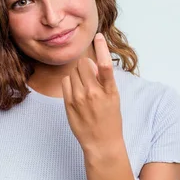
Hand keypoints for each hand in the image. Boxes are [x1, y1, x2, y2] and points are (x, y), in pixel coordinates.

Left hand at [61, 33, 123, 154]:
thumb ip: (102, 80)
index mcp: (110, 91)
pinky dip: (70, 83)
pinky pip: (65, 82)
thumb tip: (89, 64)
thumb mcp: (113, 98)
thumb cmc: (110, 119)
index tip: (98, 36)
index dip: (101, 48)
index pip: (105, 64)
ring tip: (84, 87)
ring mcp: (80, 99)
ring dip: (78, 74)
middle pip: (84, 64)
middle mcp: (94, 93)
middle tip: (90, 75)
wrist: (101, 143)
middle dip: (86, 65)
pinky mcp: (69, 104)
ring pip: (73, 72)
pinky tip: (76, 93)